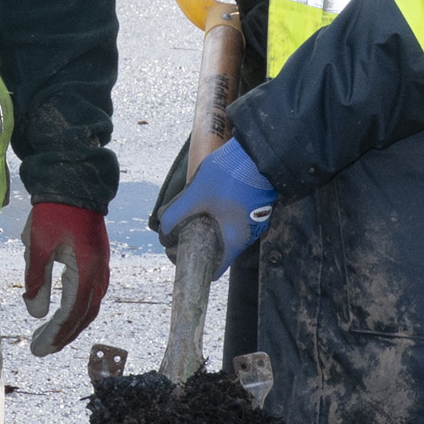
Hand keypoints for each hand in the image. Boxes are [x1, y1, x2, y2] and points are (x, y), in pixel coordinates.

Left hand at [22, 202, 109, 353]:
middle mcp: (99, 273)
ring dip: (70, 324)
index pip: (72, 312)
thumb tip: (36, 313)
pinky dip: (77, 310)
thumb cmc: (53, 212)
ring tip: (49, 337)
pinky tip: (62, 314)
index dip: (57, 333)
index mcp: (86, 270)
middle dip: (63, 335)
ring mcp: (102, 267)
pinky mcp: (98, 262)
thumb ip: (37, 280)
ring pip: (90, 306)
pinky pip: (91, 294)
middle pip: (84, 315)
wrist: (74, 183)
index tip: (39, 348)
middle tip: (41, 348)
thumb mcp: (38, 245)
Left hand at [156, 139, 274, 275]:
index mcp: (235, 241)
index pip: (214, 271)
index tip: (177, 250)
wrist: (260, 152)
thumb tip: (162, 229)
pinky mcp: (254, 206)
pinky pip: (231, 219)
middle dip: (194, 241)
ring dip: (205, 225)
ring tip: (189, 209)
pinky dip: (216, 214)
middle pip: (216, 251)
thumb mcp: (196, 195)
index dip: (192, 265)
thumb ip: (176, 214)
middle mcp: (246, 237)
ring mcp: (252, 222)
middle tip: (178, 228)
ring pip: (223, 233)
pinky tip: (205, 197)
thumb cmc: (231, 176)